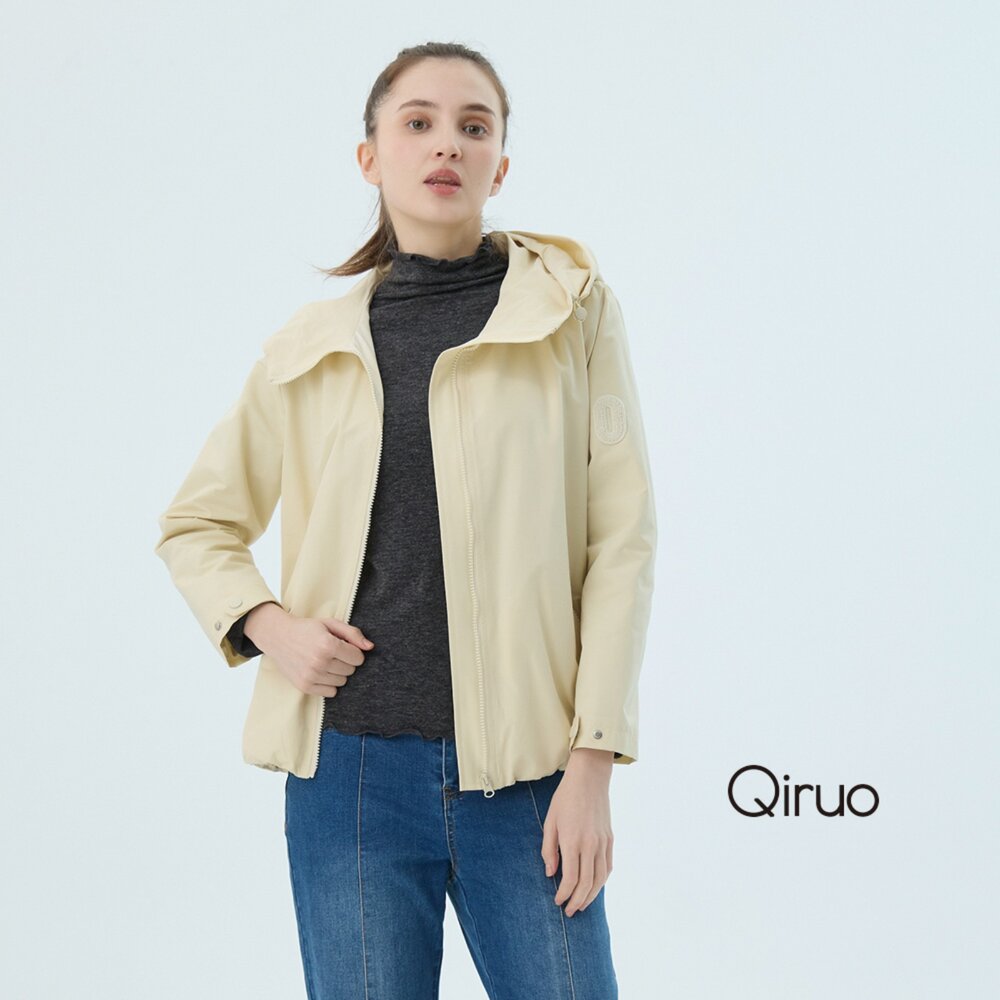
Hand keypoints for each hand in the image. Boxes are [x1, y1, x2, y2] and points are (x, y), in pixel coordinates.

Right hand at [244, 603, 374, 695]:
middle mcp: (319, 662)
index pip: (358, 658)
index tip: (344, 646)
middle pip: (351, 671)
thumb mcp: (330, 624)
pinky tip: (320, 672)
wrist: (278, 637)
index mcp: (328, 645)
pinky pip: (331, 693)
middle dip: (346, 661)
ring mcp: (311, 676)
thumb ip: (353, 634)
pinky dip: (329, 684)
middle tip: (332, 653)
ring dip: (338, 673)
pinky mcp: (305, 686)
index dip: (354, 651)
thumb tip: (370, 647)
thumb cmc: (307, 629)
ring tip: (325, 661)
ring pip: (342, 682)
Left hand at [540, 750, 614, 916]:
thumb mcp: (550, 821)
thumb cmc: (565, 798)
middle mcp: (590, 844)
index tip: (558, 901)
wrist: (589, 779)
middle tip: (569, 911)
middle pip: (587, 883)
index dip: (564, 894)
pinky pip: (608, 866)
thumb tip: (551, 873)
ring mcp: (603, 842)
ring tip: (582, 905)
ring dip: (591, 895)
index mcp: (573, 840)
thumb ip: (549, 849)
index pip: (571, 878)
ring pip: (600, 878)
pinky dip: (602, 881)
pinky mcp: (610, 839)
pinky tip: (594, 887)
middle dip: (577, 901)